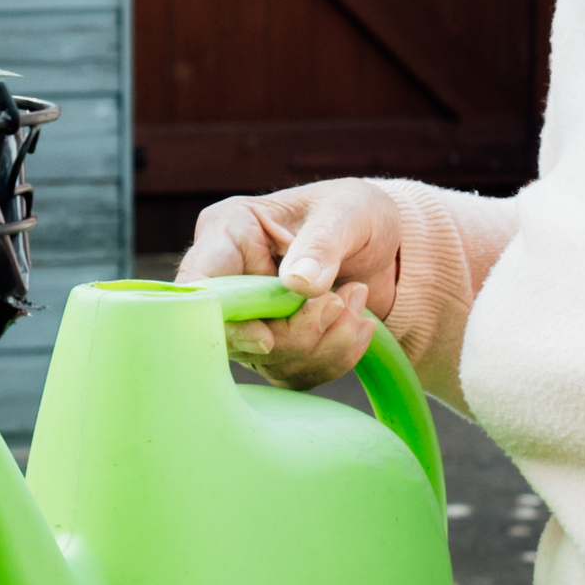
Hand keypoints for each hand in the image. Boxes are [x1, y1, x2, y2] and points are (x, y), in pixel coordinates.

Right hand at [173, 180, 404, 388]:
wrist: (385, 243)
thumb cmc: (356, 212)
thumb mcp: (346, 213)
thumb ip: (322, 244)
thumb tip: (298, 284)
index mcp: (229, 232)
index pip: (199, 285)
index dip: (224, 321)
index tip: (268, 338)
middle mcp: (229, 277)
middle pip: (235, 333)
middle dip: (297, 332)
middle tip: (340, 300)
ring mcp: (251, 315)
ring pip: (269, 359)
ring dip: (326, 343)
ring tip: (357, 297)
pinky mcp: (276, 343)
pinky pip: (294, 372)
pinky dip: (334, 358)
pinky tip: (359, 324)